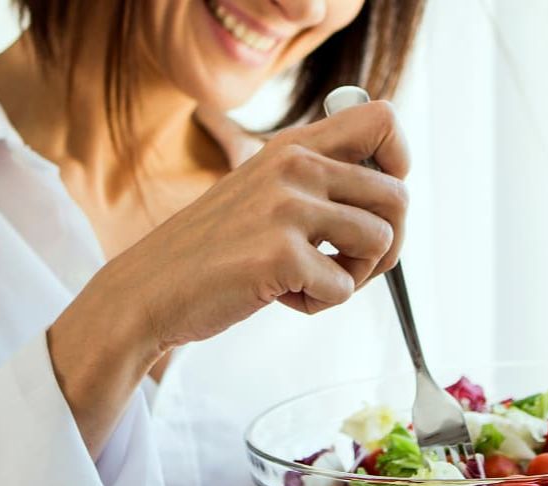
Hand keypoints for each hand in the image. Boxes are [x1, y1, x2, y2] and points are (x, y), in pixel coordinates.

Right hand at [87, 99, 409, 353]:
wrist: (148, 289)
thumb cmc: (211, 251)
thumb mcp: (260, 191)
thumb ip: (314, 180)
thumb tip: (390, 190)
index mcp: (292, 146)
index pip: (383, 119)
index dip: (398, 164)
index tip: (375, 204)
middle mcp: (294, 167)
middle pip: (398, 195)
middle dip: (388, 244)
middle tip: (349, 265)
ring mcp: (286, 209)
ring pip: (381, 242)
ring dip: (353, 277)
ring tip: (310, 280)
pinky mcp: (280, 255)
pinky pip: (343, 288)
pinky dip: (319, 304)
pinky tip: (280, 295)